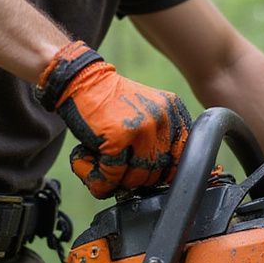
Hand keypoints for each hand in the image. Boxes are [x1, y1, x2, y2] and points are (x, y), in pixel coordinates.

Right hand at [36, 41, 191, 198]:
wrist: (82, 81)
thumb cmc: (111, 103)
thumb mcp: (147, 112)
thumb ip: (160, 139)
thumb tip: (162, 179)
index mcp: (174, 113)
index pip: (181, 158)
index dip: (162, 173)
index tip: (141, 172)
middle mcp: (163, 119)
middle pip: (158, 172)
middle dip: (134, 179)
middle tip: (114, 170)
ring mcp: (142, 128)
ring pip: (136, 178)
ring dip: (115, 181)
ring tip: (98, 166)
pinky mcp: (119, 137)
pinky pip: (113, 175)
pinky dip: (98, 178)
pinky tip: (86, 164)